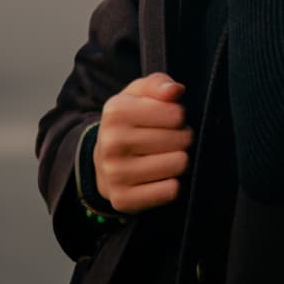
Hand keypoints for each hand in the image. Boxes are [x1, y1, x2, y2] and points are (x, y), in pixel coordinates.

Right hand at [94, 74, 193, 212]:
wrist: (101, 161)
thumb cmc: (129, 123)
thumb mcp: (139, 94)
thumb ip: (159, 84)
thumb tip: (175, 91)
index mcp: (116, 111)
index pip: (176, 114)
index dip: (178, 116)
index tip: (167, 120)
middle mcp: (111, 142)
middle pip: (181, 139)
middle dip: (182, 138)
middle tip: (168, 141)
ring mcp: (115, 173)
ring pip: (178, 164)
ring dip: (179, 160)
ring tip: (165, 156)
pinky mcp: (123, 199)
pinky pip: (170, 190)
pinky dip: (171, 184)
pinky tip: (159, 177)